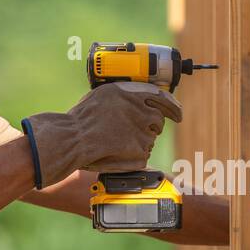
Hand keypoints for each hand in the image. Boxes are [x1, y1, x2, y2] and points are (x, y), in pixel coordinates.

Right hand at [22, 82, 182, 187]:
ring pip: (150, 140)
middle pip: (157, 121)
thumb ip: (126, 96)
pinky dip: (133, 156)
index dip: (173, 107)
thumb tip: (145, 99)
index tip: (177, 114)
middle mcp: (139, 111)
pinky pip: (143, 155)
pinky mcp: (139, 151)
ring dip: (139, 141)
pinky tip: (116, 152)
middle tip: (131, 132)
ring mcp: (141, 132)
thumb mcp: (104, 95)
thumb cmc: (82, 118)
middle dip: (149, 128)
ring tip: (116, 141)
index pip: (162, 98)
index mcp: (131, 93)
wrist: (72, 139)